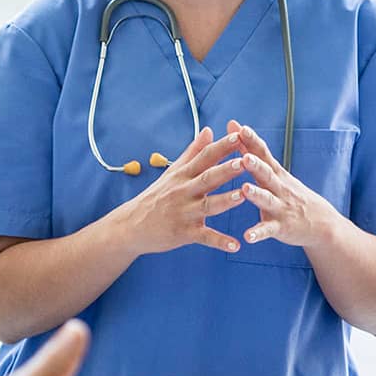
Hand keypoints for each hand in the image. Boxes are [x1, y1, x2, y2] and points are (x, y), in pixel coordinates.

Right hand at [113, 127, 248, 257]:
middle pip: (208, 178)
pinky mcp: (184, 233)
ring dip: (225, 200)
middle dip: (226, 170)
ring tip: (243, 195)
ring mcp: (184, 213)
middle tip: (244, 161)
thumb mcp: (173, 172)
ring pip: (208, 206)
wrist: (131, 226)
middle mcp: (184, 191)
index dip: (221, 146)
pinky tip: (236, 245)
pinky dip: (220, 242)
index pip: (205, 157)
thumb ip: (193, 152)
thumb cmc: (156, 196)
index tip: (238, 135)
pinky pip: (205, 237)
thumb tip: (208, 130)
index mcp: (183, 175)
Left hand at [228, 121, 339, 250]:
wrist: (322, 223)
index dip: (252, 141)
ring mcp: (281, 207)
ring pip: (267, 200)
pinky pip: (268, 230)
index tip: (240, 128)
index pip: (263, 153)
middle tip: (244, 157)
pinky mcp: (281, 227)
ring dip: (257, 195)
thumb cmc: (291, 193)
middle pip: (267, 174)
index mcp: (275, 173)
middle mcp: (279, 188)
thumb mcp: (275, 172)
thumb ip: (252, 151)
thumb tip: (235, 126)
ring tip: (245, 189)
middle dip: (256, 165)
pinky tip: (247, 237)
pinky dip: (258, 233)